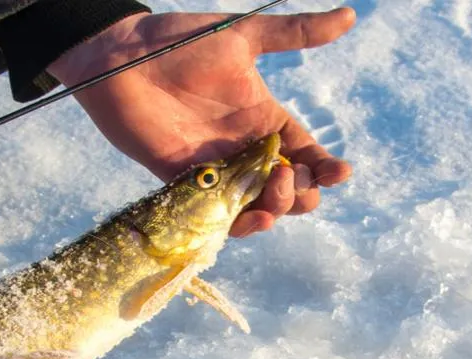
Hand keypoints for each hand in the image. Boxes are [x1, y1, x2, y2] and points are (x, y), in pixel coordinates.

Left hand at [49, 8, 355, 236]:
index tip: (337, 172)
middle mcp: (244, 148)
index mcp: (264, 117)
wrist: (120, 56)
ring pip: (256, 205)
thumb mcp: (244, 36)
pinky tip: (249, 219)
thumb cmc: (180, 41)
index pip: (305, 152)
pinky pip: (216, 215)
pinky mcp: (184, 182)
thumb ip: (295, 33)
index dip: (325, 168)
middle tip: (287, 176)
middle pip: (287, 187)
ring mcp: (215, 168)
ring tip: (271, 201)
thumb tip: (351, 15)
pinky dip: (236, 224)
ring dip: (274, 210)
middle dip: (300, 192)